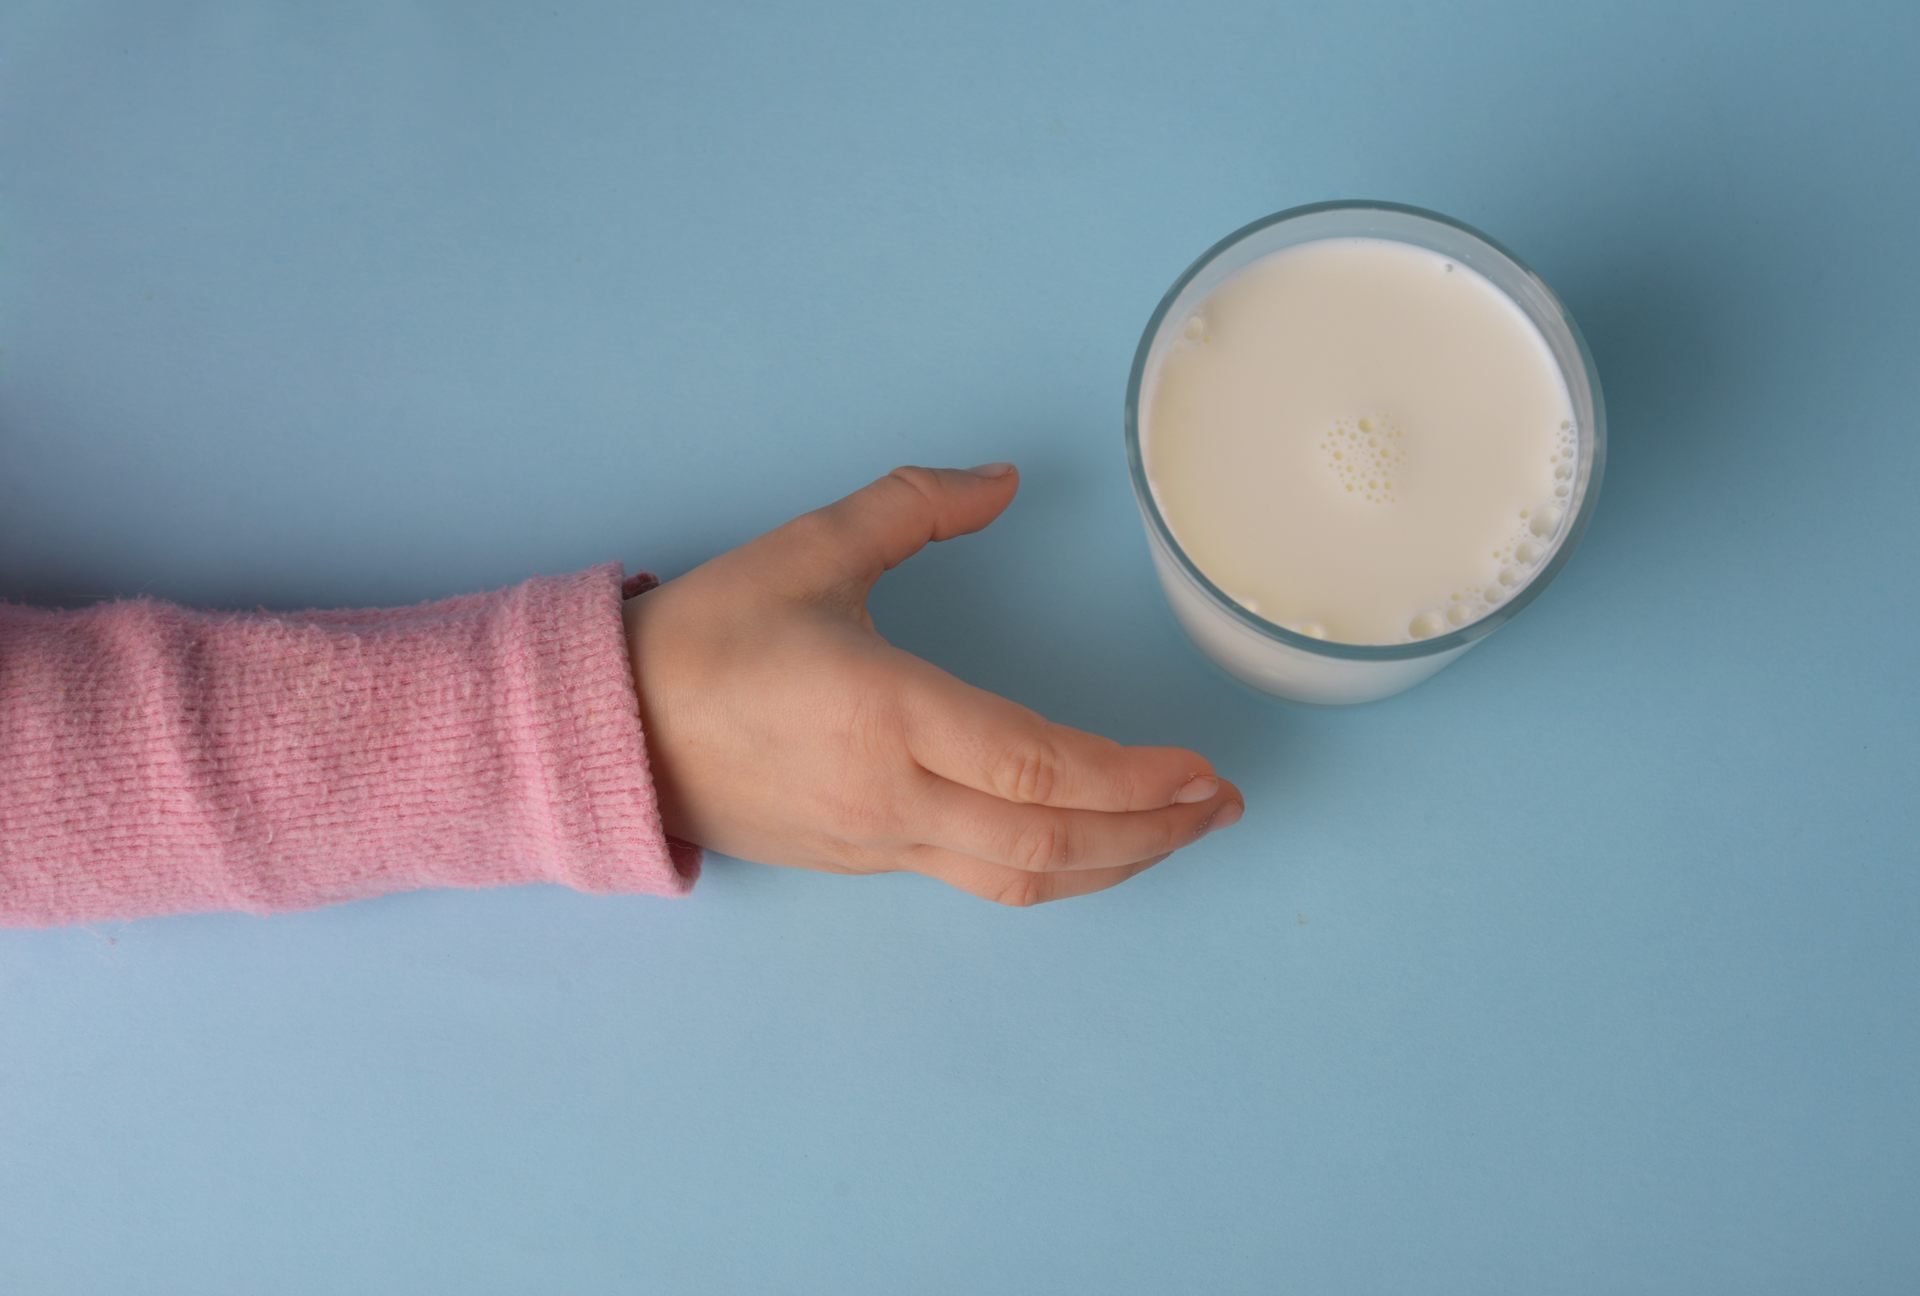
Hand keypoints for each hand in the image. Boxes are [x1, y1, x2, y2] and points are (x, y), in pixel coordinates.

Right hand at [621, 465, 1243, 905]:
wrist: (609, 731)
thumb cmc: (707, 636)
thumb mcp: (807, 549)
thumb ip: (914, 507)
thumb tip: (1004, 480)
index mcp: (885, 713)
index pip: (1037, 764)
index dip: (1133, 778)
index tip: (1199, 767)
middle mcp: (891, 795)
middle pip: (1050, 840)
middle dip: (1151, 831)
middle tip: (1221, 805)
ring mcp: (878, 841)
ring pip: (1019, 877)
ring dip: (1112, 863)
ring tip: (1176, 833)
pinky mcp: (861, 862)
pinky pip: (978, 879)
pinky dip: (1051, 867)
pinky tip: (1086, 843)